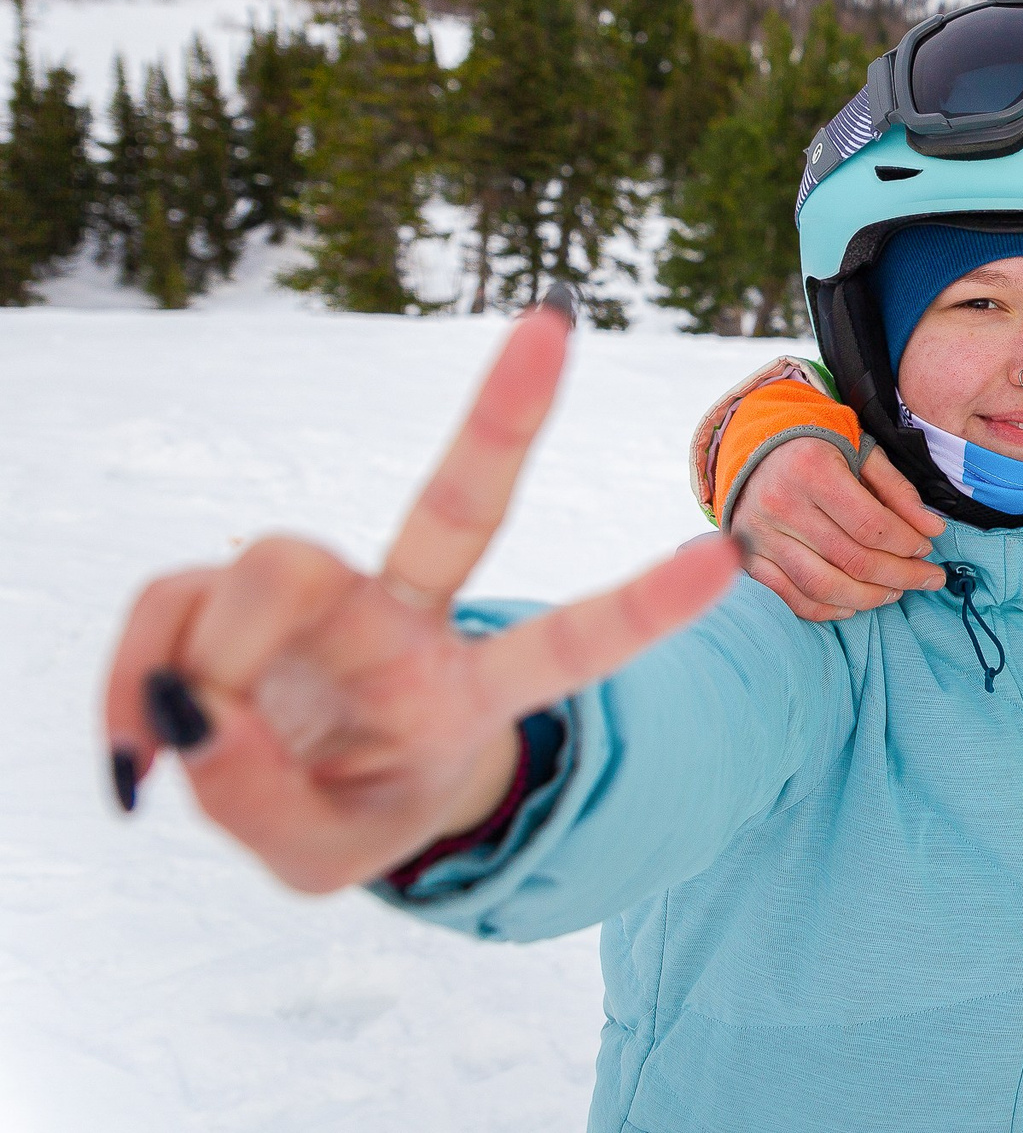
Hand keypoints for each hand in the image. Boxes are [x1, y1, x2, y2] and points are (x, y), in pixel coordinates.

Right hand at [101, 300, 740, 891]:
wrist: (294, 787)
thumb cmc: (348, 808)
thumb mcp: (323, 855)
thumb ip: (261, 799)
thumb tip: (199, 712)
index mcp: (470, 690)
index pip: (573, 647)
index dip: (646, 607)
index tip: (729, 556)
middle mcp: (415, 619)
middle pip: (463, 507)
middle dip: (509, 412)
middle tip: (556, 321)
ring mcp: (336, 591)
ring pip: (277, 562)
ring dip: (207, 659)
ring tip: (184, 745)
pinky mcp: (247, 580)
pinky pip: (173, 605)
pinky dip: (139, 676)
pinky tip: (142, 734)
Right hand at [733, 437, 946, 619]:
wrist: (754, 449)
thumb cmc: (816, 448)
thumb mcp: (862, 452)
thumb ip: (898, 490)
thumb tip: (933, 530)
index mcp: (812, 469)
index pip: (871, 525)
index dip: (907, 543)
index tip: (926, 547)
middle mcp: (781, 505)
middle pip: (852, 560)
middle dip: (901, 575)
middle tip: (928, 578)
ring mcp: (761, 536)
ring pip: (824, 586)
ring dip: (869, 598)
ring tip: (896, 592)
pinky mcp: (748, 559)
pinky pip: (791, 598)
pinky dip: (827, 609)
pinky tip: (854, 604)